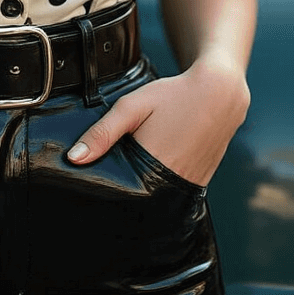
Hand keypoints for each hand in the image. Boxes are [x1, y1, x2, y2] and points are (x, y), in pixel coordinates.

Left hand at [67, 50, 249, 186]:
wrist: (219, 93)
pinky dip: (162, 186)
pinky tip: (155, 171)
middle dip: (123, 194)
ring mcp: (189, 186)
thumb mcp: (132, 107)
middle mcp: (172, 183)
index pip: (120, 196)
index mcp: (151, 167)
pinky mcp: (199, 183)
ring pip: (157, 199)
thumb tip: (74, 158)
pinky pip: (174, 193)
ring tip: (132, 177)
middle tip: (110, 181)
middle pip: (138, 201)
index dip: (105, 194)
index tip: (92, 190)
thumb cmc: (173, 96)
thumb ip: (102, 133)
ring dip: (144, 191)